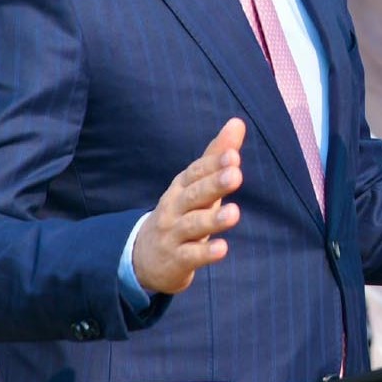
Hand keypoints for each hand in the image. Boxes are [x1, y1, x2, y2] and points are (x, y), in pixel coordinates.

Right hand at [131, 119, 244, 295]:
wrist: (144, 257)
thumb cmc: (181, 213)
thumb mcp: (197, 185)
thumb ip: (217, 156)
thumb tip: (238, 122)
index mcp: (181, 187)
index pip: (196, 172)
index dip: (213, 164)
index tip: (233, 155)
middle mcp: (174, 208)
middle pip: (194, 195)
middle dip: (214, 184)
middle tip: (236, 175)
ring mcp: (173, 234)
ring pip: (193, 225)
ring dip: (213, 219)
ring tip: (234, 213)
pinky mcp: (176, 260)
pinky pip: (191, 255)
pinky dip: (206, 252)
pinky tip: (222, 248)